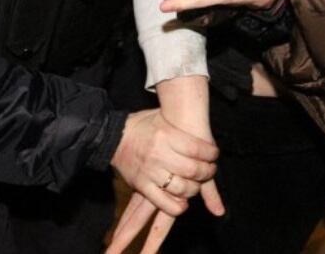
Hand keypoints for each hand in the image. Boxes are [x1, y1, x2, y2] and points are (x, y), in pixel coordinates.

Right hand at [108, 84, 223, 253]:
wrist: (110, 137)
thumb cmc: (141, 125)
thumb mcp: (161, 117)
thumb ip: (181, 126)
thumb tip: (204, 130)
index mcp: (165, 134)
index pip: (197, 149)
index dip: (211, 154)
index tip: (214, 155)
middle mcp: (158, 153)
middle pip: (192, 170)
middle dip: (207, 172)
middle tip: (210, 170)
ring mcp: (149, 171)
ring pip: (181, 188)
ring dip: (195, 189)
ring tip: (197, 184)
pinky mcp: (141, 185)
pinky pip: (164, 203)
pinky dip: (178, 206)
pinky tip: (184, 202)